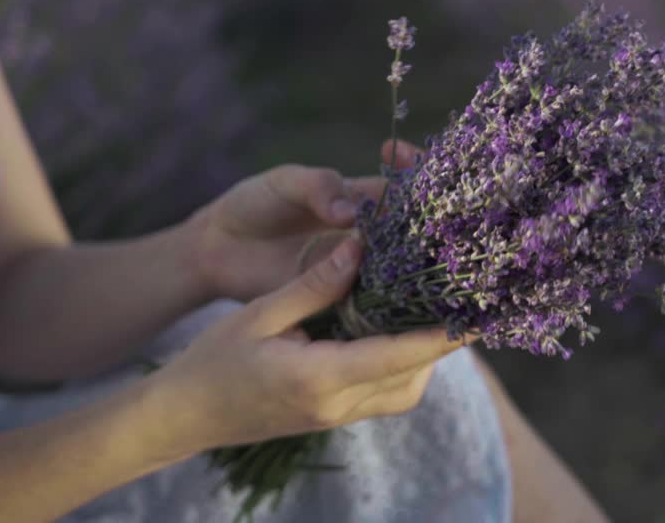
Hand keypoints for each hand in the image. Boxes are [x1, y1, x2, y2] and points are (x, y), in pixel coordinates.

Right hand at [154, 237, 467, 450]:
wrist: (185, 416)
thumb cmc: (213, 361)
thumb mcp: (258, 314)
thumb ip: (313, 284)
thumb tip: (359, 247)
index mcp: (318, 378)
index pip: (398, 355)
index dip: (444, 335)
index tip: (479, 312)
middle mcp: (337, 405)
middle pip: (413, 376)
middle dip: (439, 339)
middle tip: (455, 291)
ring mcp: (337, 418)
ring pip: (405, 390)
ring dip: (422, 353)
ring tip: (426, 305)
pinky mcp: (334, 417)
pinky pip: (386, 393)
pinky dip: (401, 362)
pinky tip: (392, 327)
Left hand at [191, 140, 423, 302]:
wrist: (216, 249)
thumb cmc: (252, 204)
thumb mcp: (284, 183)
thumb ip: (317, 188)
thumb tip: (350, 213)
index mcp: (359, 198)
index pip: (405, 189)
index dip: (423, 185)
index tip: (432, 187)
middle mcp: (366, 236)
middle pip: (411, 237)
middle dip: (429, 240)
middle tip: (443, 246)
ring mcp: (354, 271)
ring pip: (396, 275)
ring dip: (412, 279)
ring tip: (430, 283)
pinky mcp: (337, 301)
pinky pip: (368, 306)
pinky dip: (383, 310)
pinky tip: (400, 314)